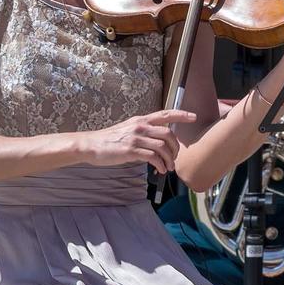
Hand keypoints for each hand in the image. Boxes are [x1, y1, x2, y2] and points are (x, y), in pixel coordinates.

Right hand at [81, 109, 197, 173]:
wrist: (90, 145)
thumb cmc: (110, 139)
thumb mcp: (128, 129)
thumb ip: (144, 132)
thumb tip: (159, 141)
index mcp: (141, 120)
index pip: (165, 114)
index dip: (181, 115)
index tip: (193, 117)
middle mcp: (140, 127)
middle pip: (168, 134)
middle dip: (176, 148)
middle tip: (174, 158)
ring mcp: (136, 138)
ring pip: (162, 147)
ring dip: (169, 159)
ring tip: (168, 167)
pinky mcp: (131, 150)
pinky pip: (153, 157)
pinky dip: (160, 165)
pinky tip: (160, 170)